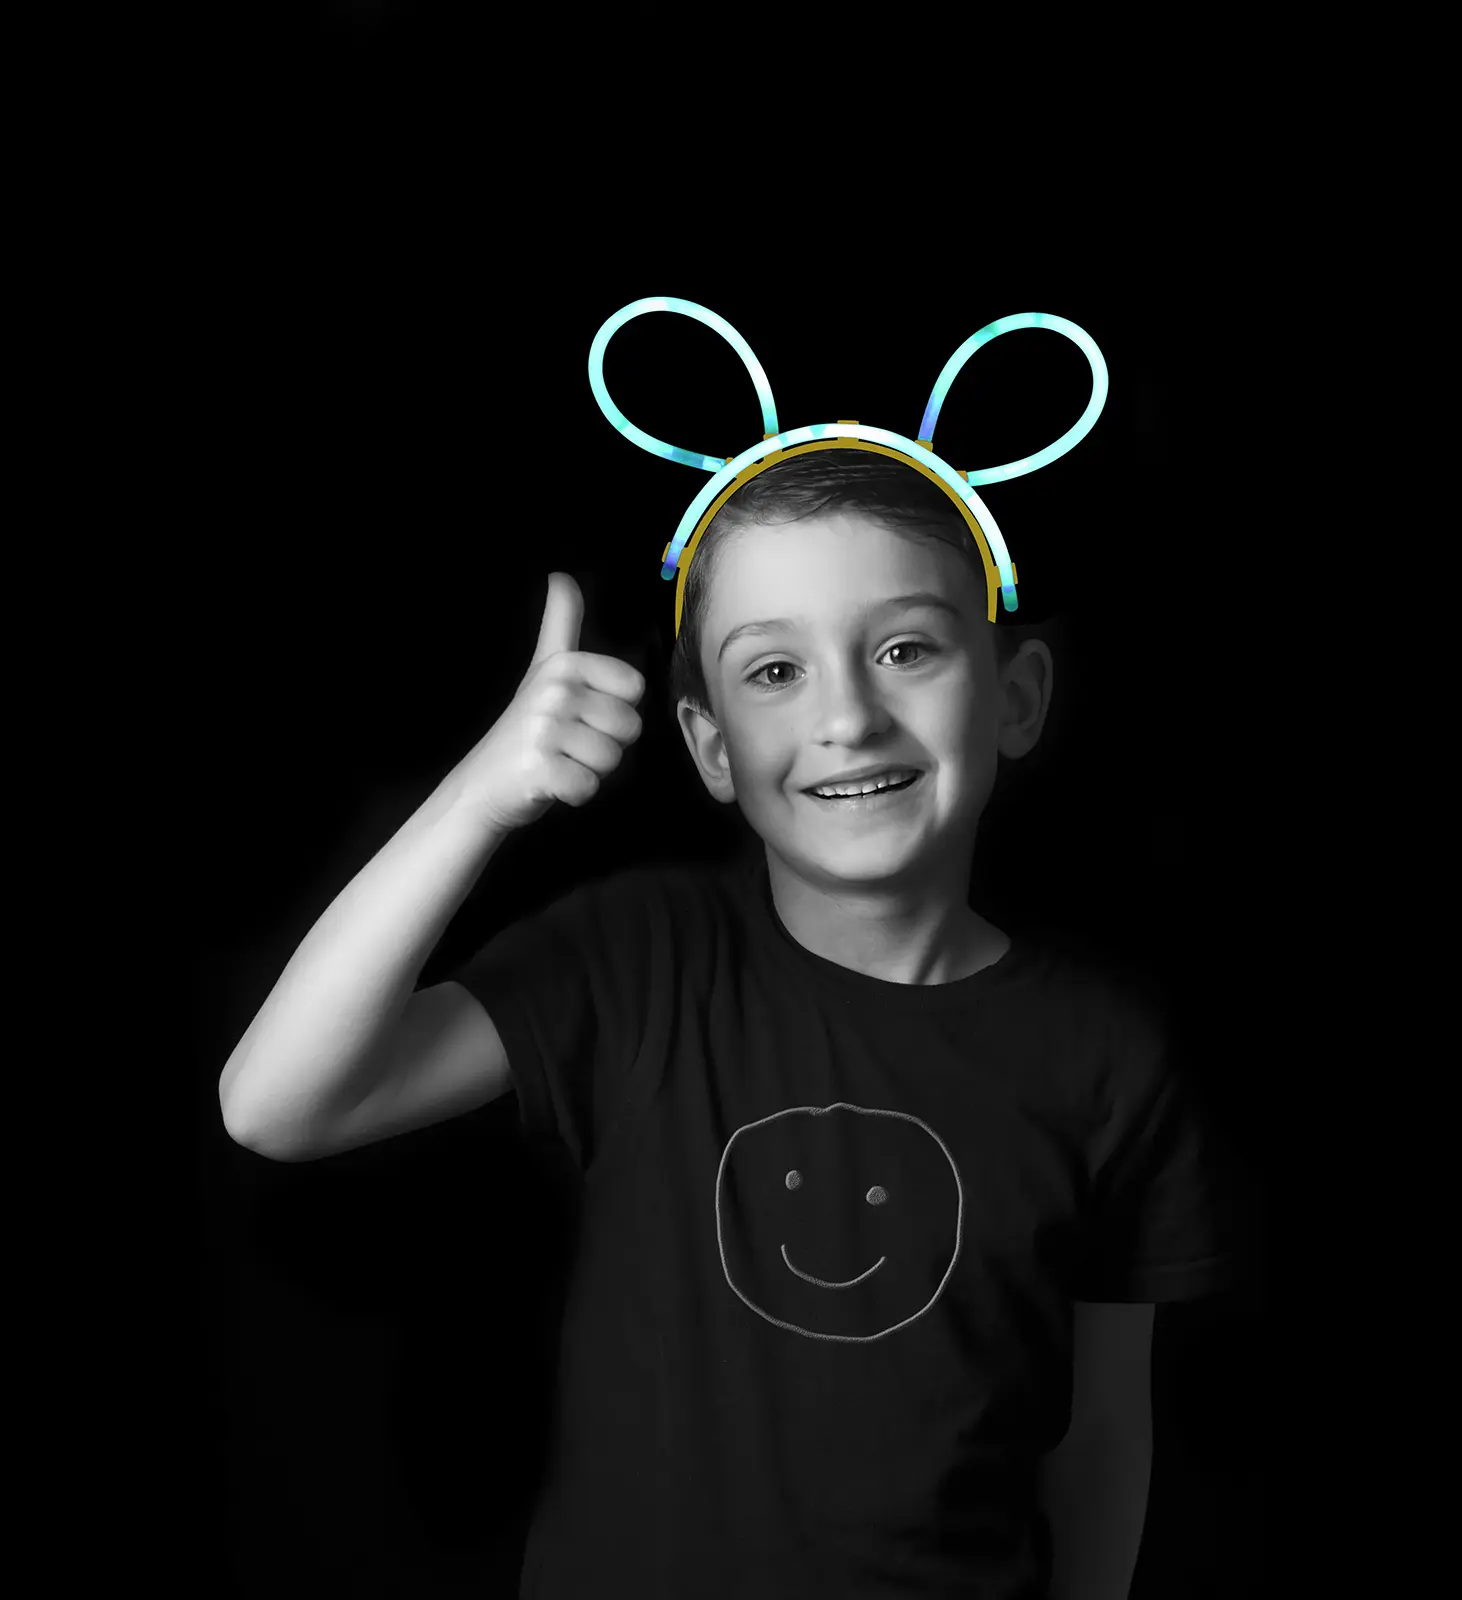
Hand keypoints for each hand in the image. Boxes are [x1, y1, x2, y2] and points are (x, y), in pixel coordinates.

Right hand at [448, 572, 645, 833]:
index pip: (633, 689)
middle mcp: (553, 691)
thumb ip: (561, 623)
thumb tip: (560, 576)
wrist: (484, 783)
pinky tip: (552, 784)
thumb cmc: (526, 728)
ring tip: (560, 762)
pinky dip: (575, 794)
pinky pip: (589, 787)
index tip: (582, 714)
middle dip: (606, 744)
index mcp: (564, 664)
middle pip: (629, 727)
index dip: (615, 709)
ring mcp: (543, 729)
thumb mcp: (544, 669)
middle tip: (569, 745)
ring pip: (612, 759)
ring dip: (591, 770)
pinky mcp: (538, 769)